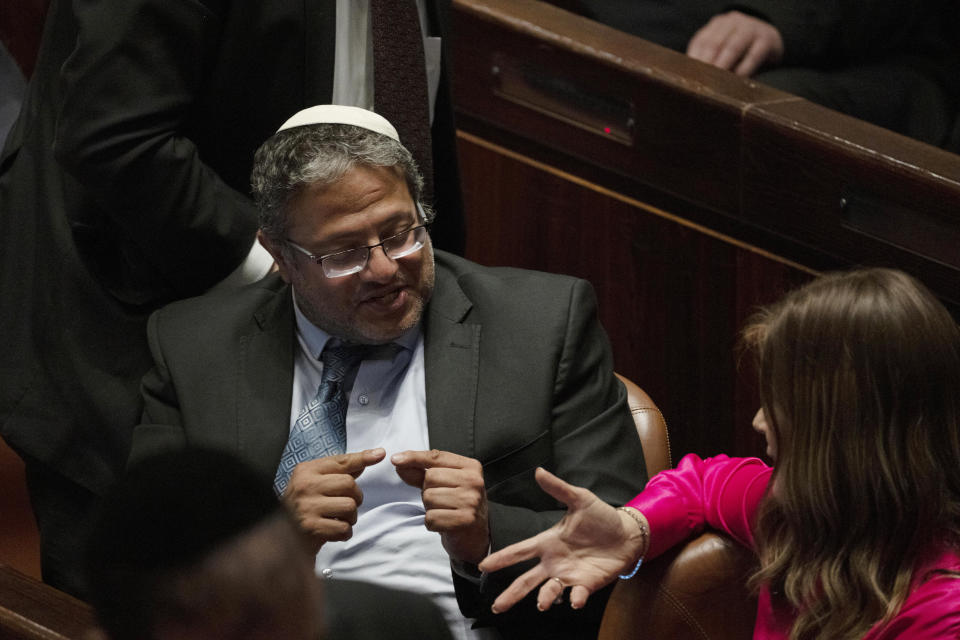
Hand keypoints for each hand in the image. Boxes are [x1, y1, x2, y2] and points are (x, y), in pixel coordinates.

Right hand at [282, 448, 385, 551]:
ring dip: (350, 517)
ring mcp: (307, 506)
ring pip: (350, 506)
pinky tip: (332, 531)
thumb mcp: (316, 483)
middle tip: (344, 506)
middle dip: (355, 497)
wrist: (282, 539)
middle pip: (349, 484)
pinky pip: (344, 528)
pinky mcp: (311, 528)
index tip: (380, 454)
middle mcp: (304, 485)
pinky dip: (344, 533)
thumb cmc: (305, 507)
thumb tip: (371, 456)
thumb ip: (340, 471)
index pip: (341, 462)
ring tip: (337, 519)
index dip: (362, 458)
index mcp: (306, 471)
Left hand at [391, 449, 488, 563]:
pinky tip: (444, 524)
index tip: (395, 459)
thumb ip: (420, 472)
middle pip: (429, 478)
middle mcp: (474, 481)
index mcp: (471, 466)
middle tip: (442, 501)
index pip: (436, 457)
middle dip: (427, 491)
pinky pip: (431, 518)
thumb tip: (398, 462)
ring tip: (444, 511)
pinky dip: (432, 523)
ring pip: (429, 498)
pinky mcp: (465, 520)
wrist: (475, 536)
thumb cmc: (457, 506)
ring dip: (430, 508)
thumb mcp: (442, 484)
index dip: (414, 458)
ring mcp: (471, 501)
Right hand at [478, 468, 646, 612]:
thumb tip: (539, 471)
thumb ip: (558, 489)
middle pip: (526, 580)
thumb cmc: (601, 517)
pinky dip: (574, 599)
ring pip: (549, 592)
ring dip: (544, 599)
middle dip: (511, 594)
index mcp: (548, 542)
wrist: (627, 534)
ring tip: (542, 604)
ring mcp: (569, 575)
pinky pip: (576, 596)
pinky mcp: (586, 585)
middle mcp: (554, 563)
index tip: (483, 566)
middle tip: (496, 607)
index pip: (519, 551)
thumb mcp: (580, 499)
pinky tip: (575, 600)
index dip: (501, 558)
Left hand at [686, 11, 783, 76]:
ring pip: (733, 47)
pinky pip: (753, 55)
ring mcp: (751, 28)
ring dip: (723, 66)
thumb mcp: (723, 49)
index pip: (701, 41)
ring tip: (716, 81)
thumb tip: (693, 79)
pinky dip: (744, 69)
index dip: (694, 60)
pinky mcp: (767, 39)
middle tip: (702, 82)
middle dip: (707, 64)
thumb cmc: (741, 50)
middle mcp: (733, 22)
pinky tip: (738, 80)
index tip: (690, 77)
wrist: (771, 38)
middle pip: (714, 43)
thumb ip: (710, 59)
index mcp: (717, 24)